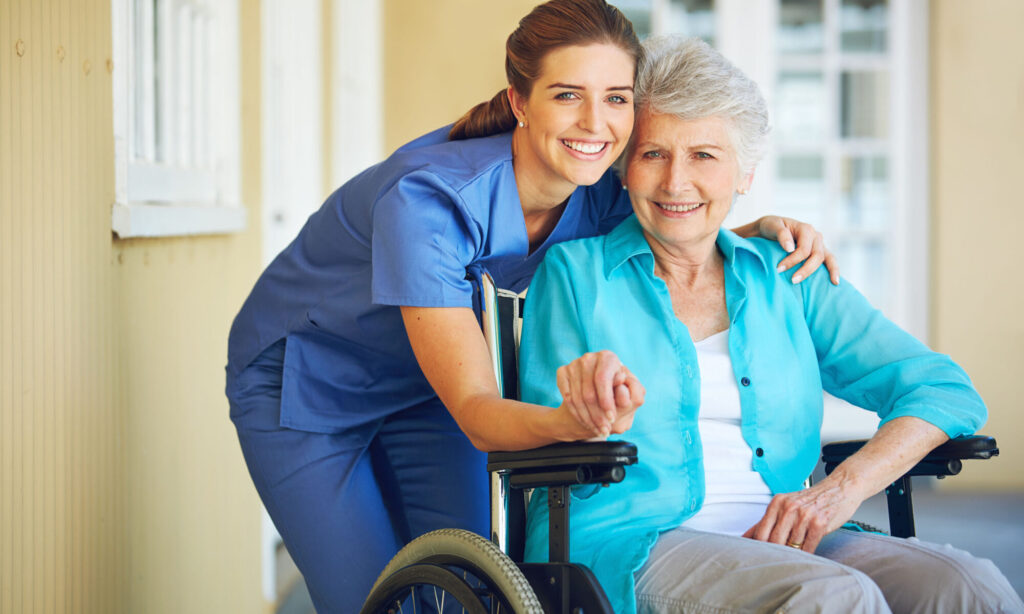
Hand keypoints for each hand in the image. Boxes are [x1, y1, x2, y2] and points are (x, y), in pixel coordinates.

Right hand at [555, 350, 644, 437]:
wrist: (597, 391)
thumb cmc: (618, 393)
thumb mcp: (630, 395)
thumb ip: (632, 392)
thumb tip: (622, 386)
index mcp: (609, 358)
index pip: (602, 380)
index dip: (606, 401)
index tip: (611, 419)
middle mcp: (590, 358)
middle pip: (589, 393)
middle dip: (597, 416)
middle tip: (604, 430)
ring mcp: (574, 364)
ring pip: (577, 399)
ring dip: (587, 419)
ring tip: (597, 430)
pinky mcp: (563, 372)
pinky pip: (567, 398)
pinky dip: (576, 414)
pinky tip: (586, 423)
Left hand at [742, 479, 860, 552]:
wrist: (839, 488)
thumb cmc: (812, 500)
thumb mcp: (786, 505)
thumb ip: (767, 521)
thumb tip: (745, 537)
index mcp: (777, 503)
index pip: (761, 532)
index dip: (758, 548)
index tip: (759, 556)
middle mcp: (789, 507)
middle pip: (774, 541)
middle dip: (775, 553)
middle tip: (776, 561)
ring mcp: (805, 515)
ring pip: (791, 545)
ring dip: (792, 554)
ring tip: (793, 556)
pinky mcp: (820, 523)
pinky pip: (808, 547)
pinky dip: (806, 554)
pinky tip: (806, 554)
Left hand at [750, 216, 839, 284]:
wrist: (770, 230)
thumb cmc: (771, 227)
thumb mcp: (772, 225)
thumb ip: (781, 234)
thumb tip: (790, 248)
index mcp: (805, 229)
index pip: (804, 249)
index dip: (793, 260)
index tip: (779, 269)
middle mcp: (815, 236)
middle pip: (816, 255)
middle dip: (805, 270)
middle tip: (792, 280)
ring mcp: (819, 244)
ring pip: (826, 259)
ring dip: (822, 273)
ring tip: (823, 284)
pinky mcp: (820, 252)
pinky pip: (830, 261)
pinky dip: (834, 270)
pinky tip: (835, 282)